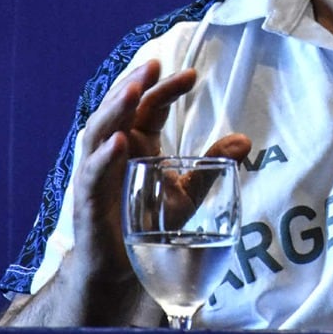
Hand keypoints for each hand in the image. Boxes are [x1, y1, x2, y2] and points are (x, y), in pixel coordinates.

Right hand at [70, 60, 249, 284]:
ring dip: (114, 109)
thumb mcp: (188, 192)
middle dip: (134, 83)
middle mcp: (114, 150)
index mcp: (138, 142)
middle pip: (119, 107)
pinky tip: (119, 142)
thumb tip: (245, 140)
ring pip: (98, 131)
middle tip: (153, 65)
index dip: (167, 87)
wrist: (122, 268)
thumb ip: (211, 165)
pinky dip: (104, 156)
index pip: (149, 105)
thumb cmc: (149, 224)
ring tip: (132, 90)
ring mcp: (97, 172)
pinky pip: (93, 173)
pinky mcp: (87, 200)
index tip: (192, 75)